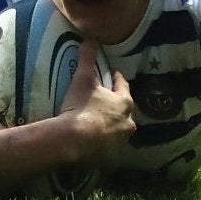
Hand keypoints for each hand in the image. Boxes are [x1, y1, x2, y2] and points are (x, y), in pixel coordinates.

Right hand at [62, 43, 135, 166]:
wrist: (72, 140)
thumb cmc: (81, 107)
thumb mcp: (83, 79)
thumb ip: (87, 59)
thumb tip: (89, 39)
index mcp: (124, 103)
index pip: (124, 88)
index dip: (117, 81)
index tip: (113, 76)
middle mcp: (128, 124)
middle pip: (125, 113)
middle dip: (117, 108)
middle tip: (104, 103)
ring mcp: (120, 144)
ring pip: (118, 134)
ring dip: (111, 129)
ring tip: (98, 126)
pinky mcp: (110, 160)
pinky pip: (107, 152)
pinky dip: (102, 149)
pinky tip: (93, 147)